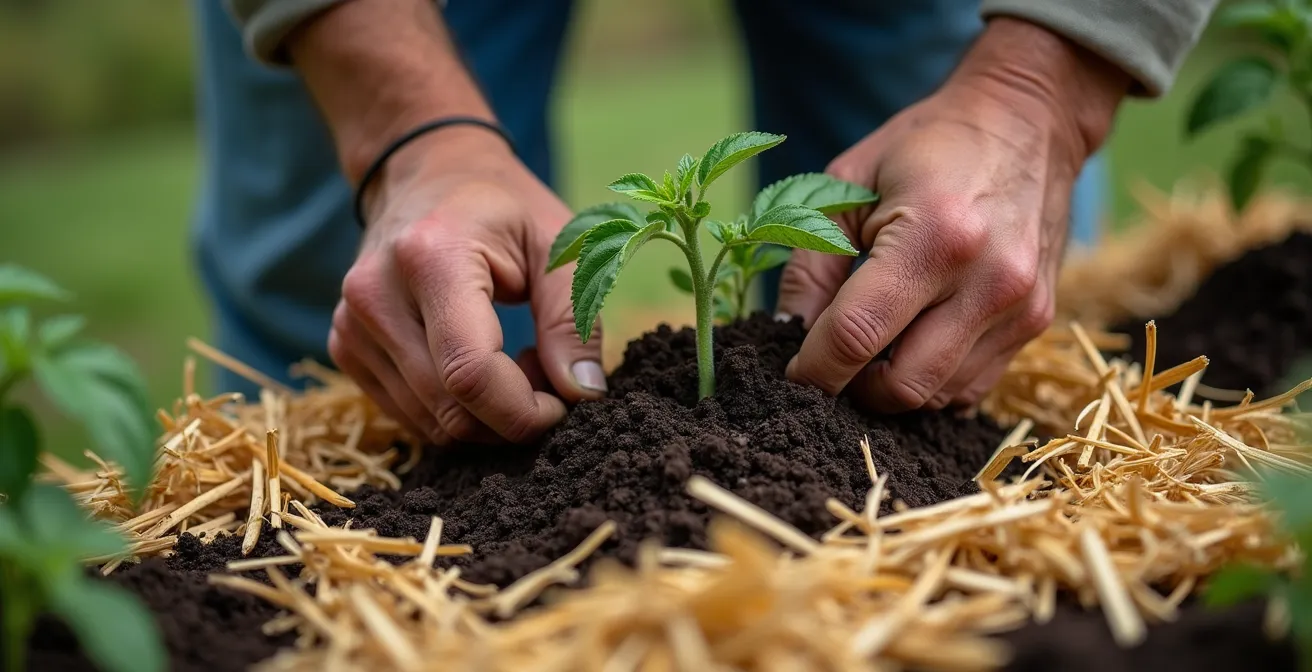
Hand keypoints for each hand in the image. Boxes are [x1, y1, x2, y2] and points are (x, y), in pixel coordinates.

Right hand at [328, 127, 607, 444]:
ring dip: (485, 416)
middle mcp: (377, 294)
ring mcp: (352, 324)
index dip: (524, 411)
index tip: (565, 403)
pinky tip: (477, 367)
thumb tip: (582, 394)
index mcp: (431, 258)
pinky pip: (410, 415)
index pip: (470, 373)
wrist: (426, 172)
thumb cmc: (504, 207)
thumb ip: (574, 319)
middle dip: (511, 415)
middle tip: (546, 374)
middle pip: (450, 408)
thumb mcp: (560, 244)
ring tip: (515, 363)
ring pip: (430, 423)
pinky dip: (454, 410)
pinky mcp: (345, 346)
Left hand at [778, 18, 1129, 412]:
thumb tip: (788, 334)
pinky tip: (911, 347)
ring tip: (871, 351)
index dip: (812, 368)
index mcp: (936, 237)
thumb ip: (811, 264)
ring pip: (937, 397)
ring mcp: (1020, 307)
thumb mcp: (848, 184)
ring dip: (892, 389)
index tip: (790, 374)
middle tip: (831, 362)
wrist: (1027, 121)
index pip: (856, 334)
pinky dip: (932, 382)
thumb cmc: (926, 145)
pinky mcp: (1036, 321)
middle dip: (852, 389)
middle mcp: (988, 281)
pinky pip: (971, 388)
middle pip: (901, 386)